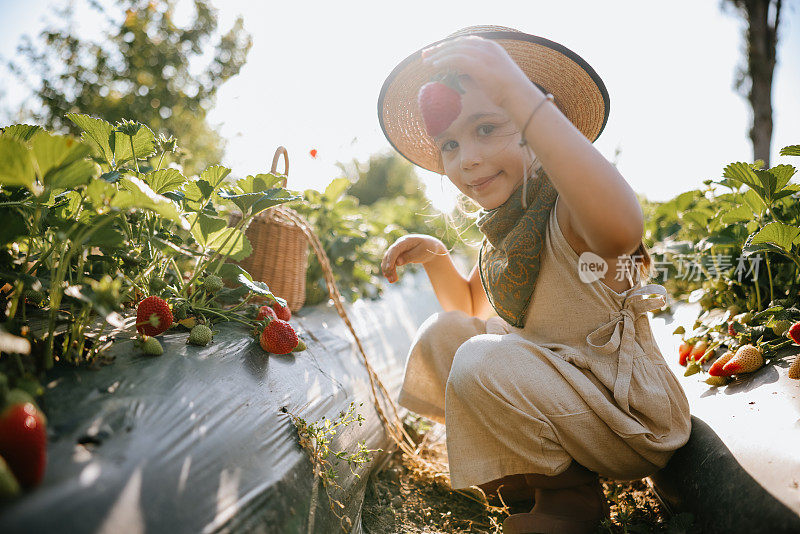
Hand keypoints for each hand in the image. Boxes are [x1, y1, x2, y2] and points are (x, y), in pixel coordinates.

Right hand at [381, 234, 446, 282]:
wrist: (430, 247)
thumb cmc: (427, 248)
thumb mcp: (421, 253)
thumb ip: (409, 257)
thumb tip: (397, 262)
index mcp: (406, 241)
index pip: (395, 249)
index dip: (391, 258)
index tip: (389, 268)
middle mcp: (399, 244)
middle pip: (389, 255)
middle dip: (389, 267)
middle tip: (392, 280)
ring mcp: (397, 249)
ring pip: (388, 259)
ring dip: (388, 270)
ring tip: (392, 281)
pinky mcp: (397, 255)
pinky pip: (391, 262)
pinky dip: (390, 270)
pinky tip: (390, 277)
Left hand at [420, 35, 540, 109]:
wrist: (519, 96)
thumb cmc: (506, 91)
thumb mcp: (491, 75)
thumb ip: (476, 71)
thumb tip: (459, 74)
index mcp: (490, 47)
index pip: (465, 42)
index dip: (449, 46)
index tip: (436, 51)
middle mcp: (486, 47)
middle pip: (457, 43)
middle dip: (440, 48)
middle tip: (425, 54)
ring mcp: (483, 55)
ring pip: (455, 50)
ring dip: (438, 55)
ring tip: (426, 62)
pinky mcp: (480, 65)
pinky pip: (456, 59)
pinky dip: (444, 61)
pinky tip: (435, 66)